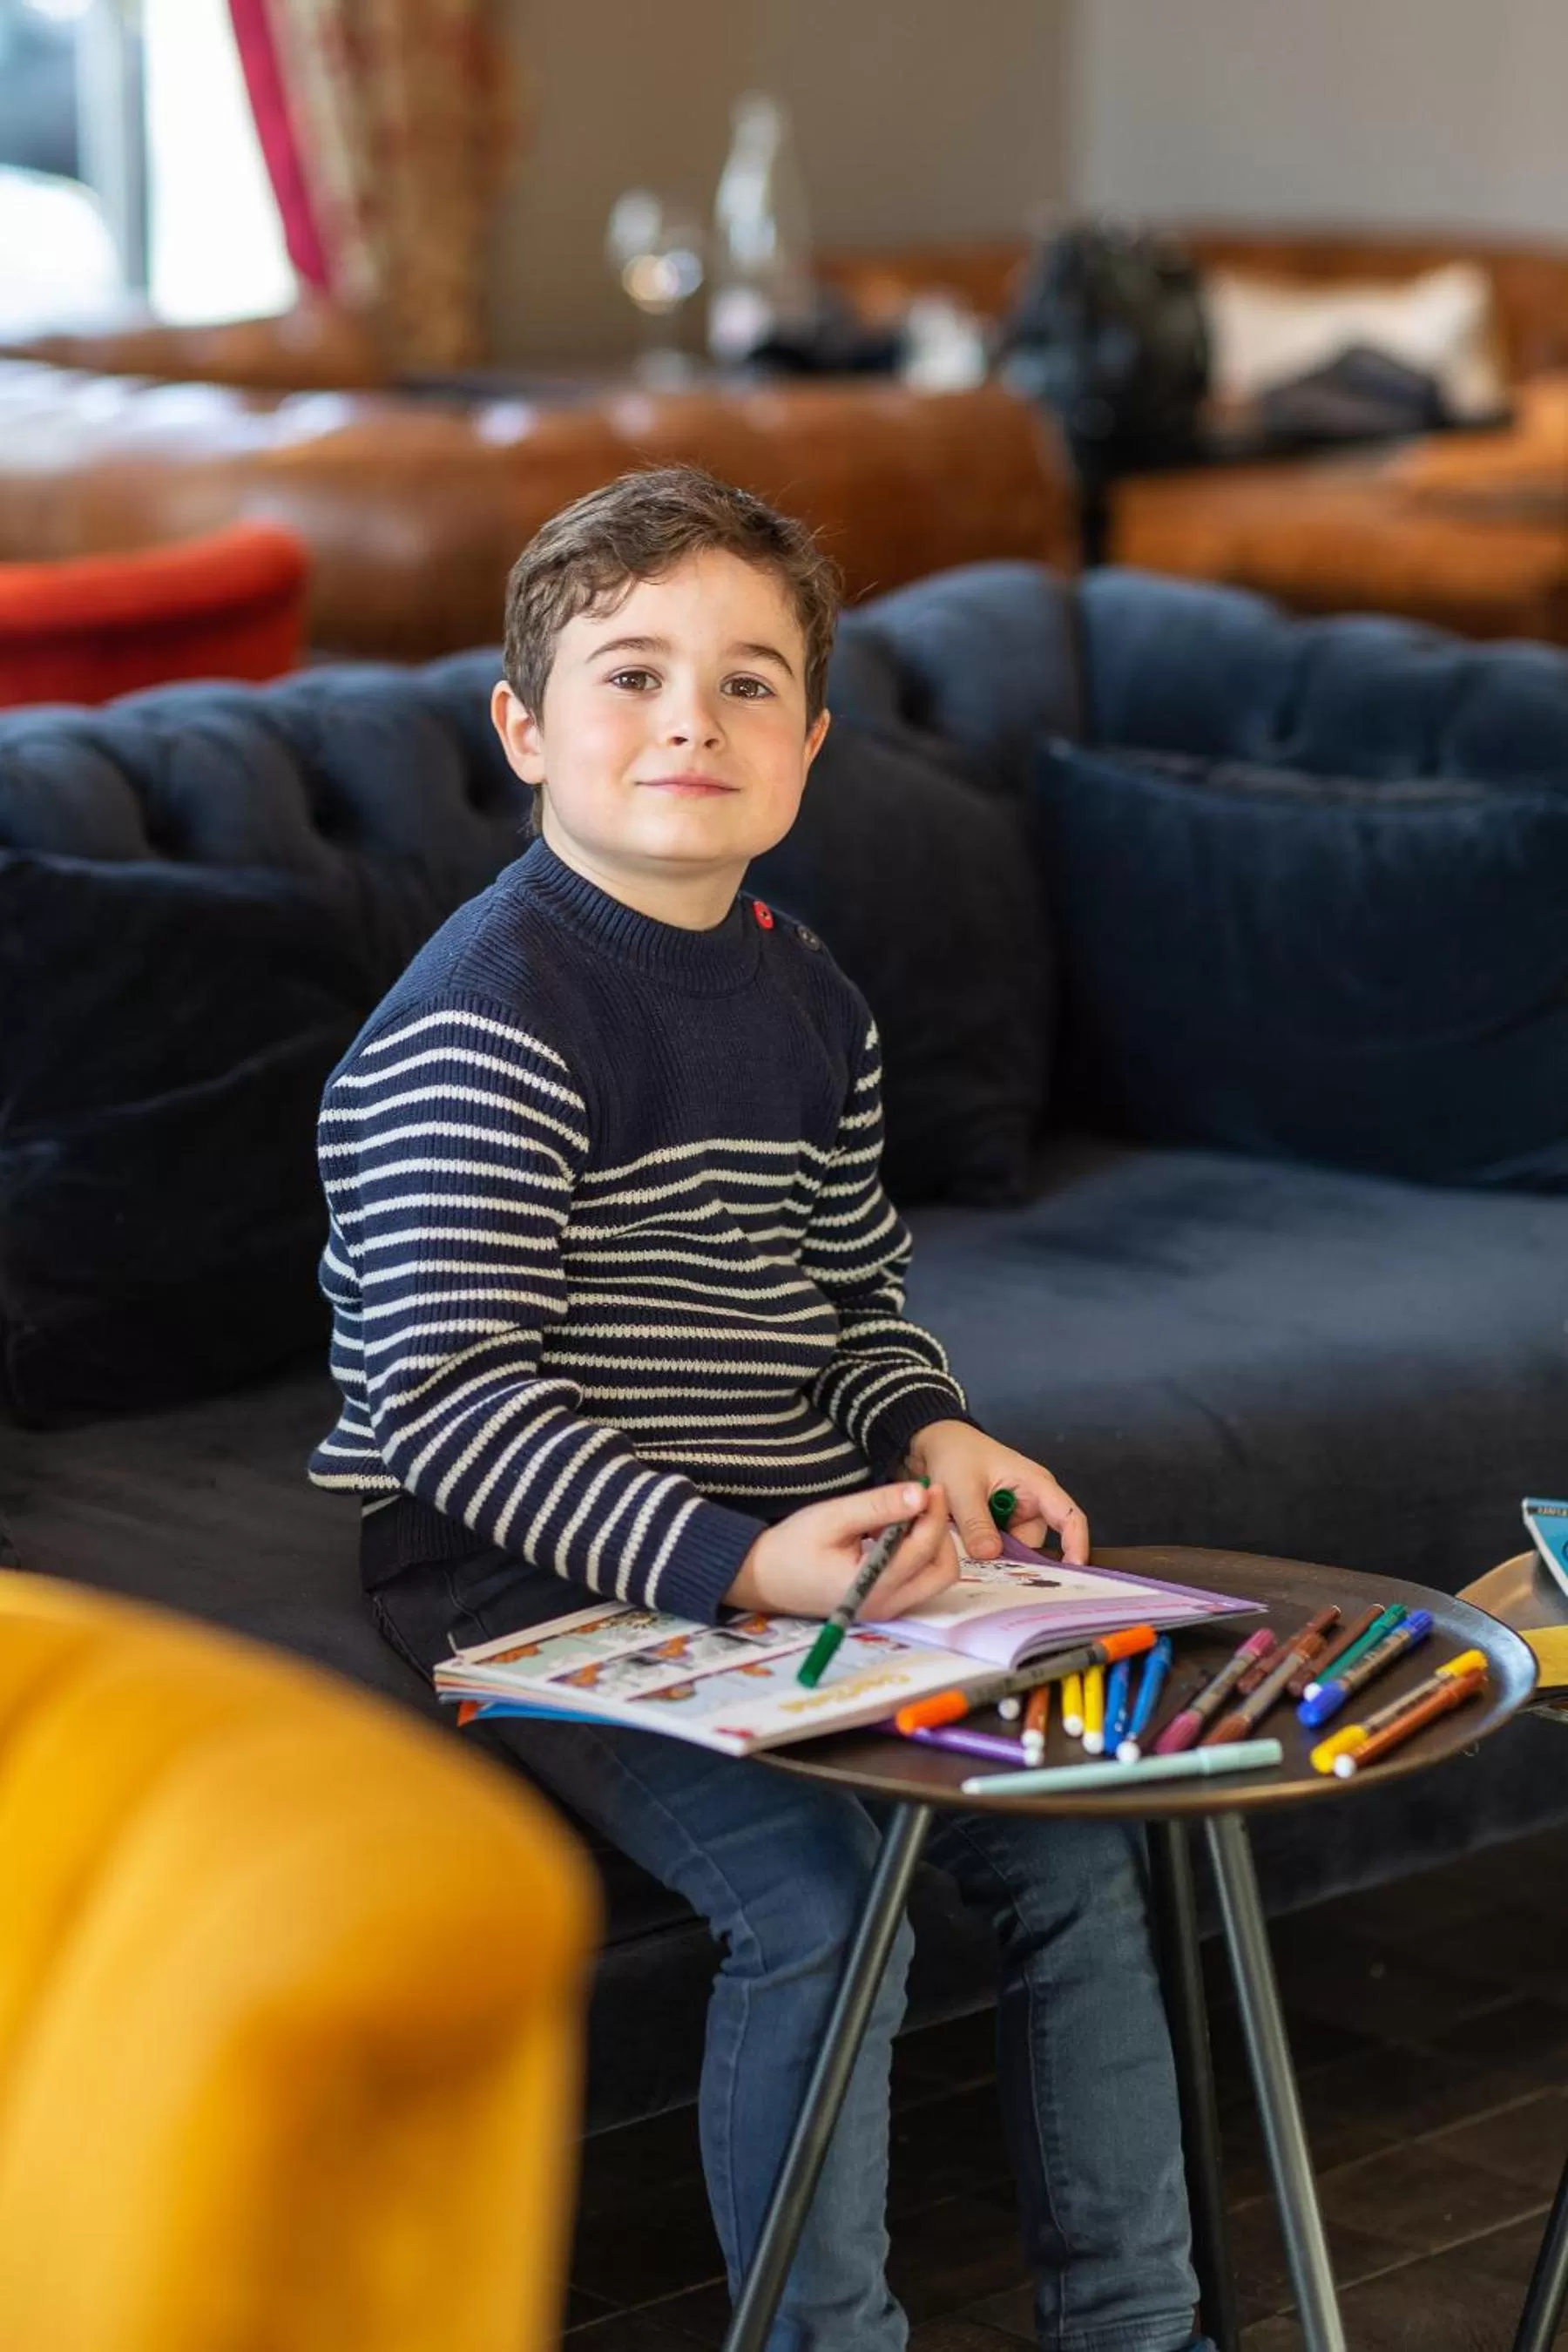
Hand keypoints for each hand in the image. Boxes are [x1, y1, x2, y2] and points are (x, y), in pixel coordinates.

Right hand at [726, 1481, 960, 1620]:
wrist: (761, 1578)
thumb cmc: (791, 1546)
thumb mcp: (832, 1517)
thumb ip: (878, 1506)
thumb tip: (921, 1494)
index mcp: (874, 1585)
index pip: (924, 1547)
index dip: (934, 1513)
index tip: (932, 1486)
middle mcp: (887, 1604)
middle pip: (942, 1571)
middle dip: (940, 1533)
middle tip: (925, 1503)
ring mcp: (887, 1609)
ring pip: (934, 1578)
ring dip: (930, 1544)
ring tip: (903, 1516)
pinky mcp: (883, 1605)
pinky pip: (917, 1580)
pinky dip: (917, 1554)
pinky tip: (892, 1532)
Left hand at [904, 1421, 1089, 1564]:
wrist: (937, 1445)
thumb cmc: (957, 1453)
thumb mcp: (961, 1487)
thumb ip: (975, 1522)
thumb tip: (992, 1555)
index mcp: (1036, 1485)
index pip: (1070, 1517)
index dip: (1076, 1545)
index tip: (1074, 1572)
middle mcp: (1032, 1503)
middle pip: (1035, 1544)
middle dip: (1013, 1557)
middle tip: (984, 1561)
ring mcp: (1015, 1517)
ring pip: (1013, 1550)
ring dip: (991, 1552)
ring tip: (962, 1538)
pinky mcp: (999, 1527)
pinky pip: (997, 1548)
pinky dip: (981, 1549)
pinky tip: (962, 1541)